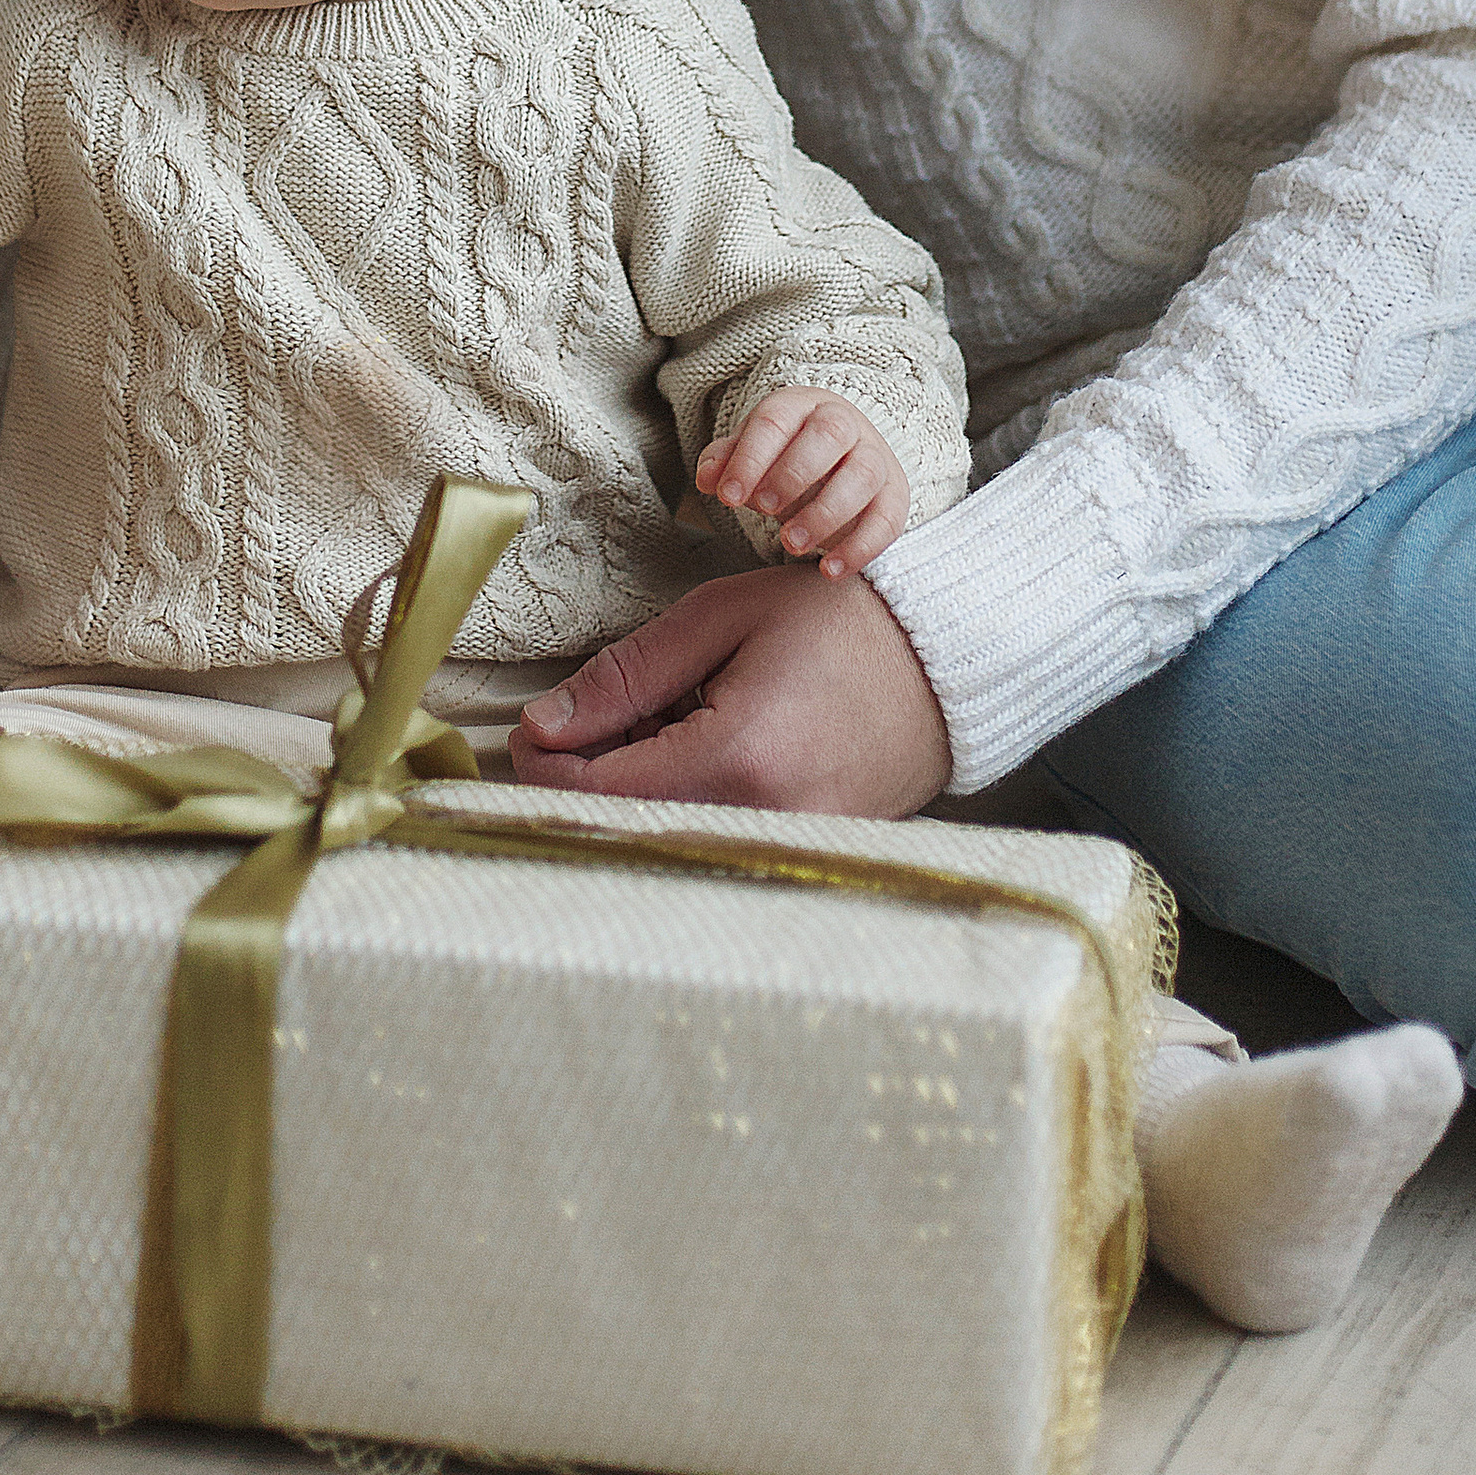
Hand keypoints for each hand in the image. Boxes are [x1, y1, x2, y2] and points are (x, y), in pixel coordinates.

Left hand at [509, 563, 951, 813]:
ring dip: (636, 786)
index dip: (545, 764)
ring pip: (665, 835)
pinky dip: (684, 799)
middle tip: (586, 716)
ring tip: (661, 718)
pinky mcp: (803, 854)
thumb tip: (546, 724)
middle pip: (626, 825)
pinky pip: (712, 837)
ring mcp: (789, 848)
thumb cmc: (836, 622)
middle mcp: (763, 821)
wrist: (944, 659)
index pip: (599, 794)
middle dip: (586, 773)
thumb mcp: (720, 620)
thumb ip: (626, 675)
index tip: (532, 727)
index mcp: (738, 757)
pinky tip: (698, 745)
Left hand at [696, 387, 908, 576]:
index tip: (728, 497)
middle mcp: (844, 423)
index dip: (750, 459)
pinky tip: (829, 570)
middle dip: (793, 474)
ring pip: (863, 474)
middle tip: (766, 511)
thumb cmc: (784, 456)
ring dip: (826, 513)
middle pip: (829, 434)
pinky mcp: (895, 494)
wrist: (839, 460)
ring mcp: (875, 456)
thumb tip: (707, 479)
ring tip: (791, 545)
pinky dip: (861, 547)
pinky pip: (888, 518)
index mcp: (800, 406)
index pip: (775, 421)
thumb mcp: (752, 453)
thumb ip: (726, 462)